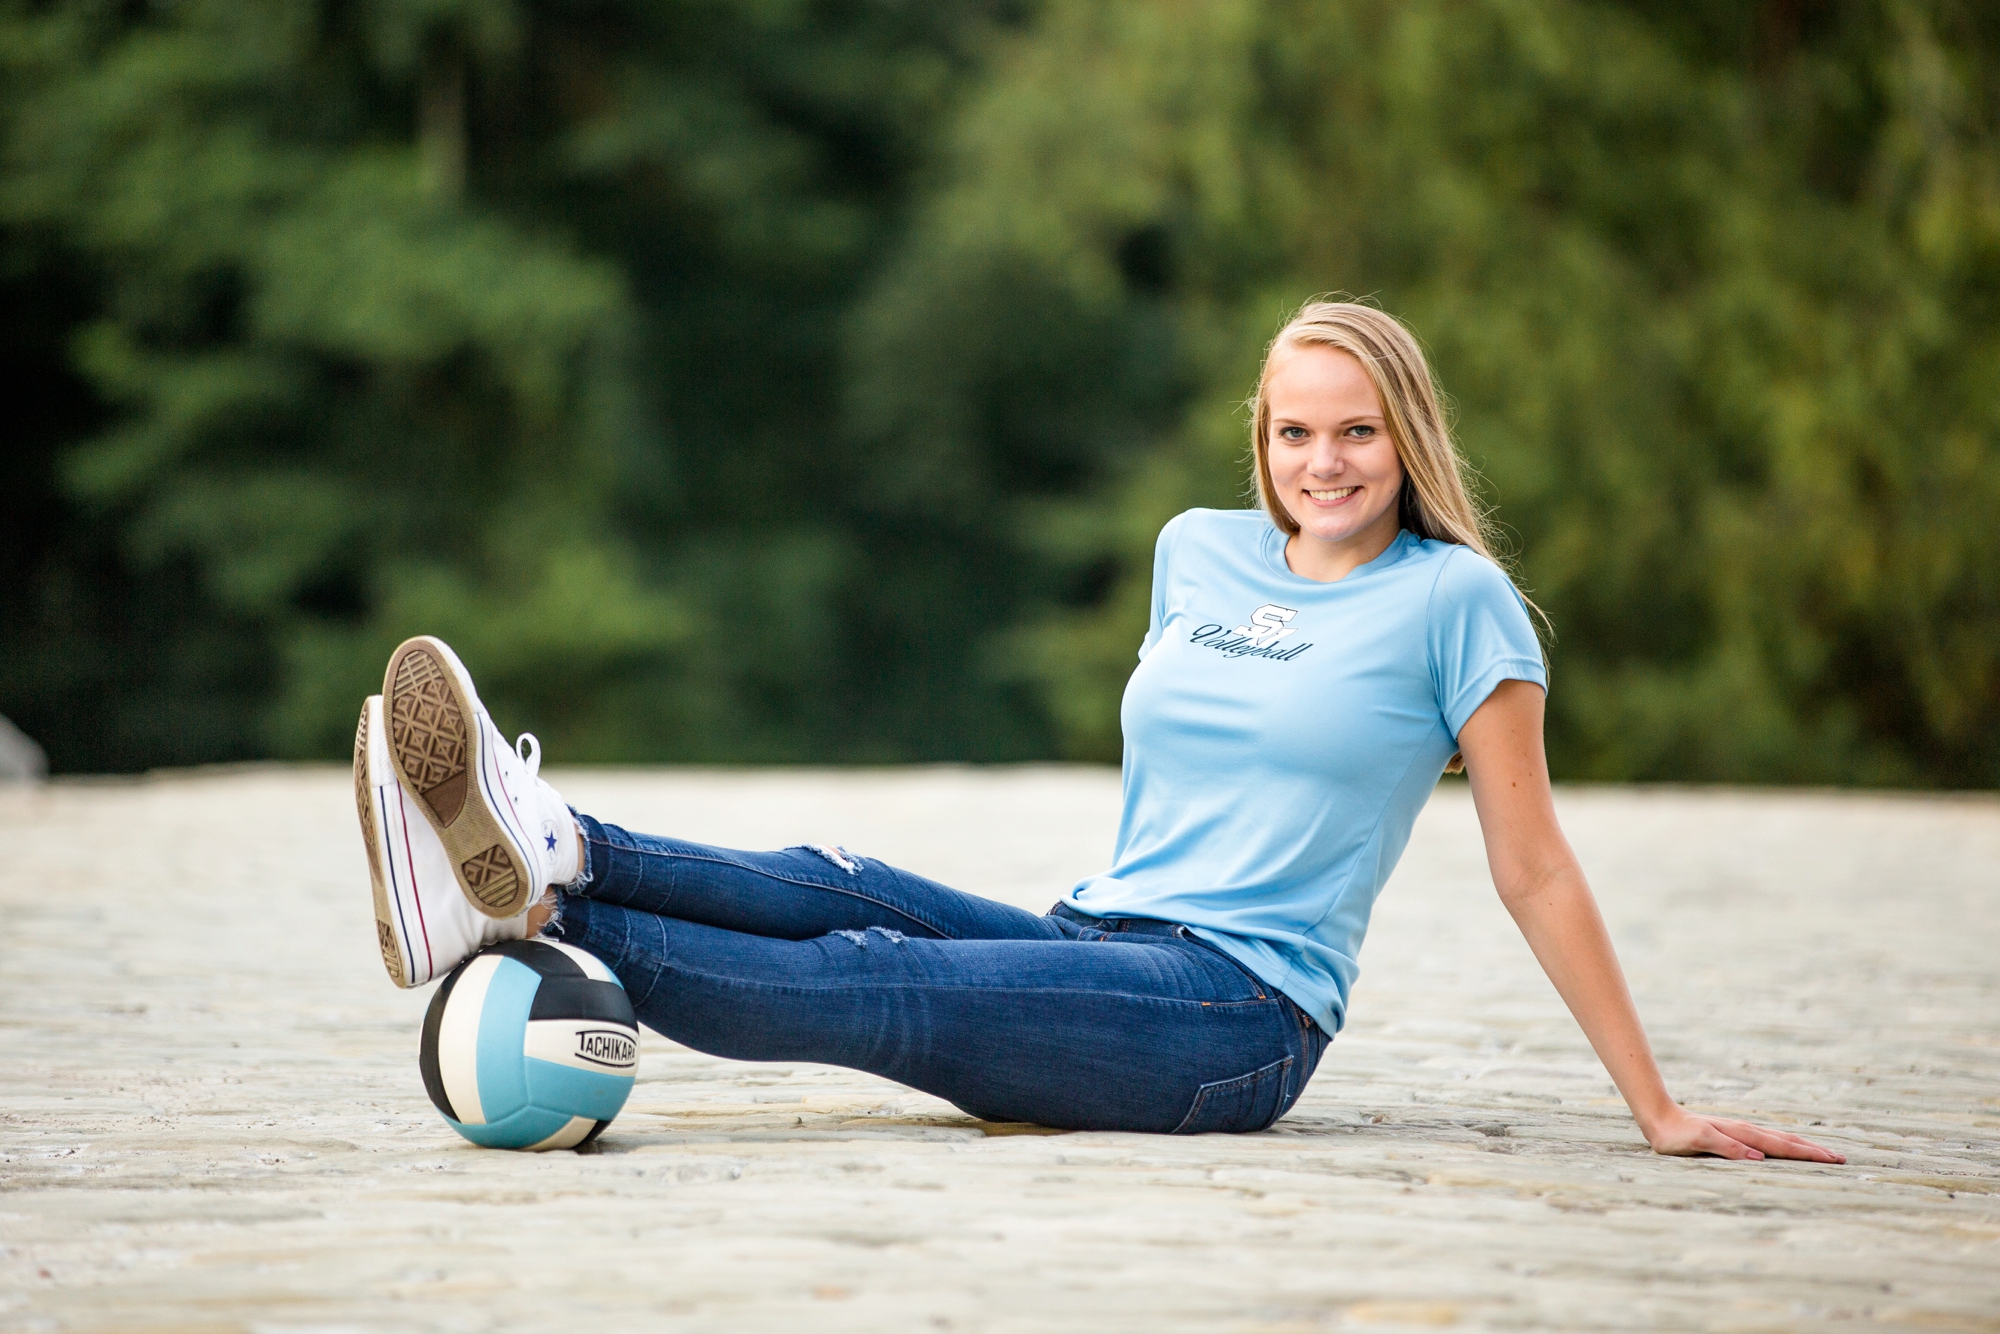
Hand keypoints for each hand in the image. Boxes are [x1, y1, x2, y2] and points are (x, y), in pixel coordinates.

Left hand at [1644, 1109, 1844, 1162]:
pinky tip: (1784, 1149)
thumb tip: (1758, 1158)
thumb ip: (1726, 1148)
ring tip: (1821, 1153)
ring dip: (1801, 1146)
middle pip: (1786, 1141)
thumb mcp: (1698, 1141)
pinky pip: (1766, 1141)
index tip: (1832, 1159)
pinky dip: (1783, 1145)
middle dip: (1813, 1150)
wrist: (1658, 1118)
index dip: (1807, 1154)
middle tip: (1840, 1158)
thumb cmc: (1675, 1135)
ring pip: (1778, 1139)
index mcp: (1742, 1135)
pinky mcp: (1732, 1135)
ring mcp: (1740, 1132)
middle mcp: (1745, 1132)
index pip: (1781, 1147)